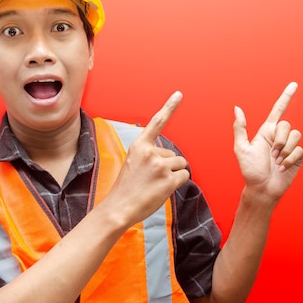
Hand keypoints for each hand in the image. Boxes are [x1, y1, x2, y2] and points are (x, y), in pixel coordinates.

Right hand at [106, 91, 189, 225]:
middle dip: (168, 167)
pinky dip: (178, 183)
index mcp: (140, 145)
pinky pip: (184, 176)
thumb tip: (170, 158)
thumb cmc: (126, 188)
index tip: (179, 94)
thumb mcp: (134, 163)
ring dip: (174, 175)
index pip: (157, 122)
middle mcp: (150, 152)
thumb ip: (149, 155)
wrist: (118, 208)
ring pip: (181, 165)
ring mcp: (160, 165)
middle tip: (151, 180)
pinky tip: (163, 190)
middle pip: (174, 154)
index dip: (169, 107)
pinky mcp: (168, 179)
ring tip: (156, 185)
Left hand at [233, 82, 302, 202]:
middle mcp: (279, 137)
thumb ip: (240, 128)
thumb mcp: (241, 148)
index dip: (286, 97)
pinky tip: (283, 168)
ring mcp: (289, 146)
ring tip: (277, 162)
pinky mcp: (297, 157)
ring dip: (285, 151)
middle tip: (271, 155)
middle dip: (279, 140)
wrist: (262, 189)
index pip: (278, 110)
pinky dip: (290, 160)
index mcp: (266, 131)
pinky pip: (299, 150)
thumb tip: (237, 108)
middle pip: (286, 125)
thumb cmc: (250, 170)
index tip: (294, 84)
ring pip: (295, 136)